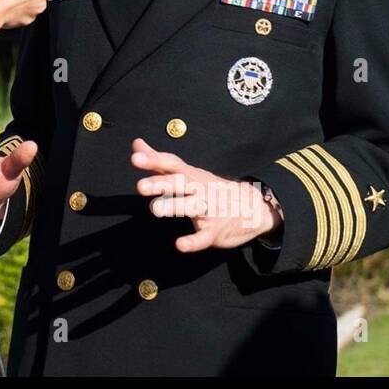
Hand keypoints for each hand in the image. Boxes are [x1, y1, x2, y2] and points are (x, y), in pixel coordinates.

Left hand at [131, 138, 280, 251]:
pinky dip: (193, 242)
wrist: (254, 207)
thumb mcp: (187, 172)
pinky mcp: (215, 230)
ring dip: (174, 207)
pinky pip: (204, 236)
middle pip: (180, 183)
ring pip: (191, 207)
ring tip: (156, 209)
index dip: (154, 160)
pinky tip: (181, 245)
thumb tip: (137, 144)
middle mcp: (199, 189)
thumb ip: (159, 161)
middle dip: (161, 184)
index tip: (135, 158)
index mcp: (190, 175)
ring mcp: (209, 209)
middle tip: (140, 186)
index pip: (171, 164)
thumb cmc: (211, 188)